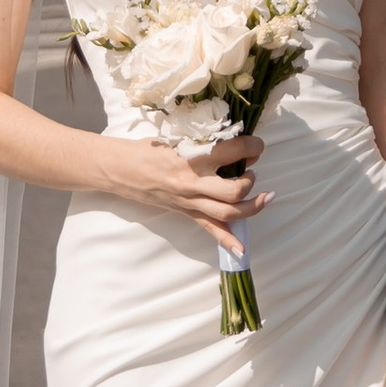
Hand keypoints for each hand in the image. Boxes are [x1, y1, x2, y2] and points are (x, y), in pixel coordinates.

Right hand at [96, 130, 265, 236]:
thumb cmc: (149, 149)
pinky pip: (210, 229)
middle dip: (252, 180)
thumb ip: (204, 140)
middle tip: (253, 169)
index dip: (252, 146)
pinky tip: (242, 249)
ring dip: (252, 207)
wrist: (122, 169)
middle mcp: (194, 181)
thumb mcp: (178, 137)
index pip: (234, 150)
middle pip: (235, 189)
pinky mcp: (186, 212)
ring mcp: (191, 200)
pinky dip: (228, 240)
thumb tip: (231, 138)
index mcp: (193, 156)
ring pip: (228, 212)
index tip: (255, 145)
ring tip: (263, 196)